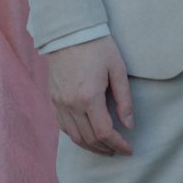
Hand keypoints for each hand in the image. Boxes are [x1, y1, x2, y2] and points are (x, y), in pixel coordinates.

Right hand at [46, 35, 134, 155]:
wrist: (69, 31)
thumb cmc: (97, 46)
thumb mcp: (118, 69)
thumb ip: (124, 100)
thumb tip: (128, 124)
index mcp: (89, 97)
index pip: (104, 132)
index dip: (118, 145)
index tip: (128, 149)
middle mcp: (71, 104)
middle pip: (89, 139)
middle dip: (106, 148)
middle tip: (119, 150)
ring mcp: (60, 103)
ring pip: (74, 136)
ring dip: (90, 147)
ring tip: (105, 148)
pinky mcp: (53, 98)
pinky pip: (63, 126)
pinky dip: (76, 136)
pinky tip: (87, 136)